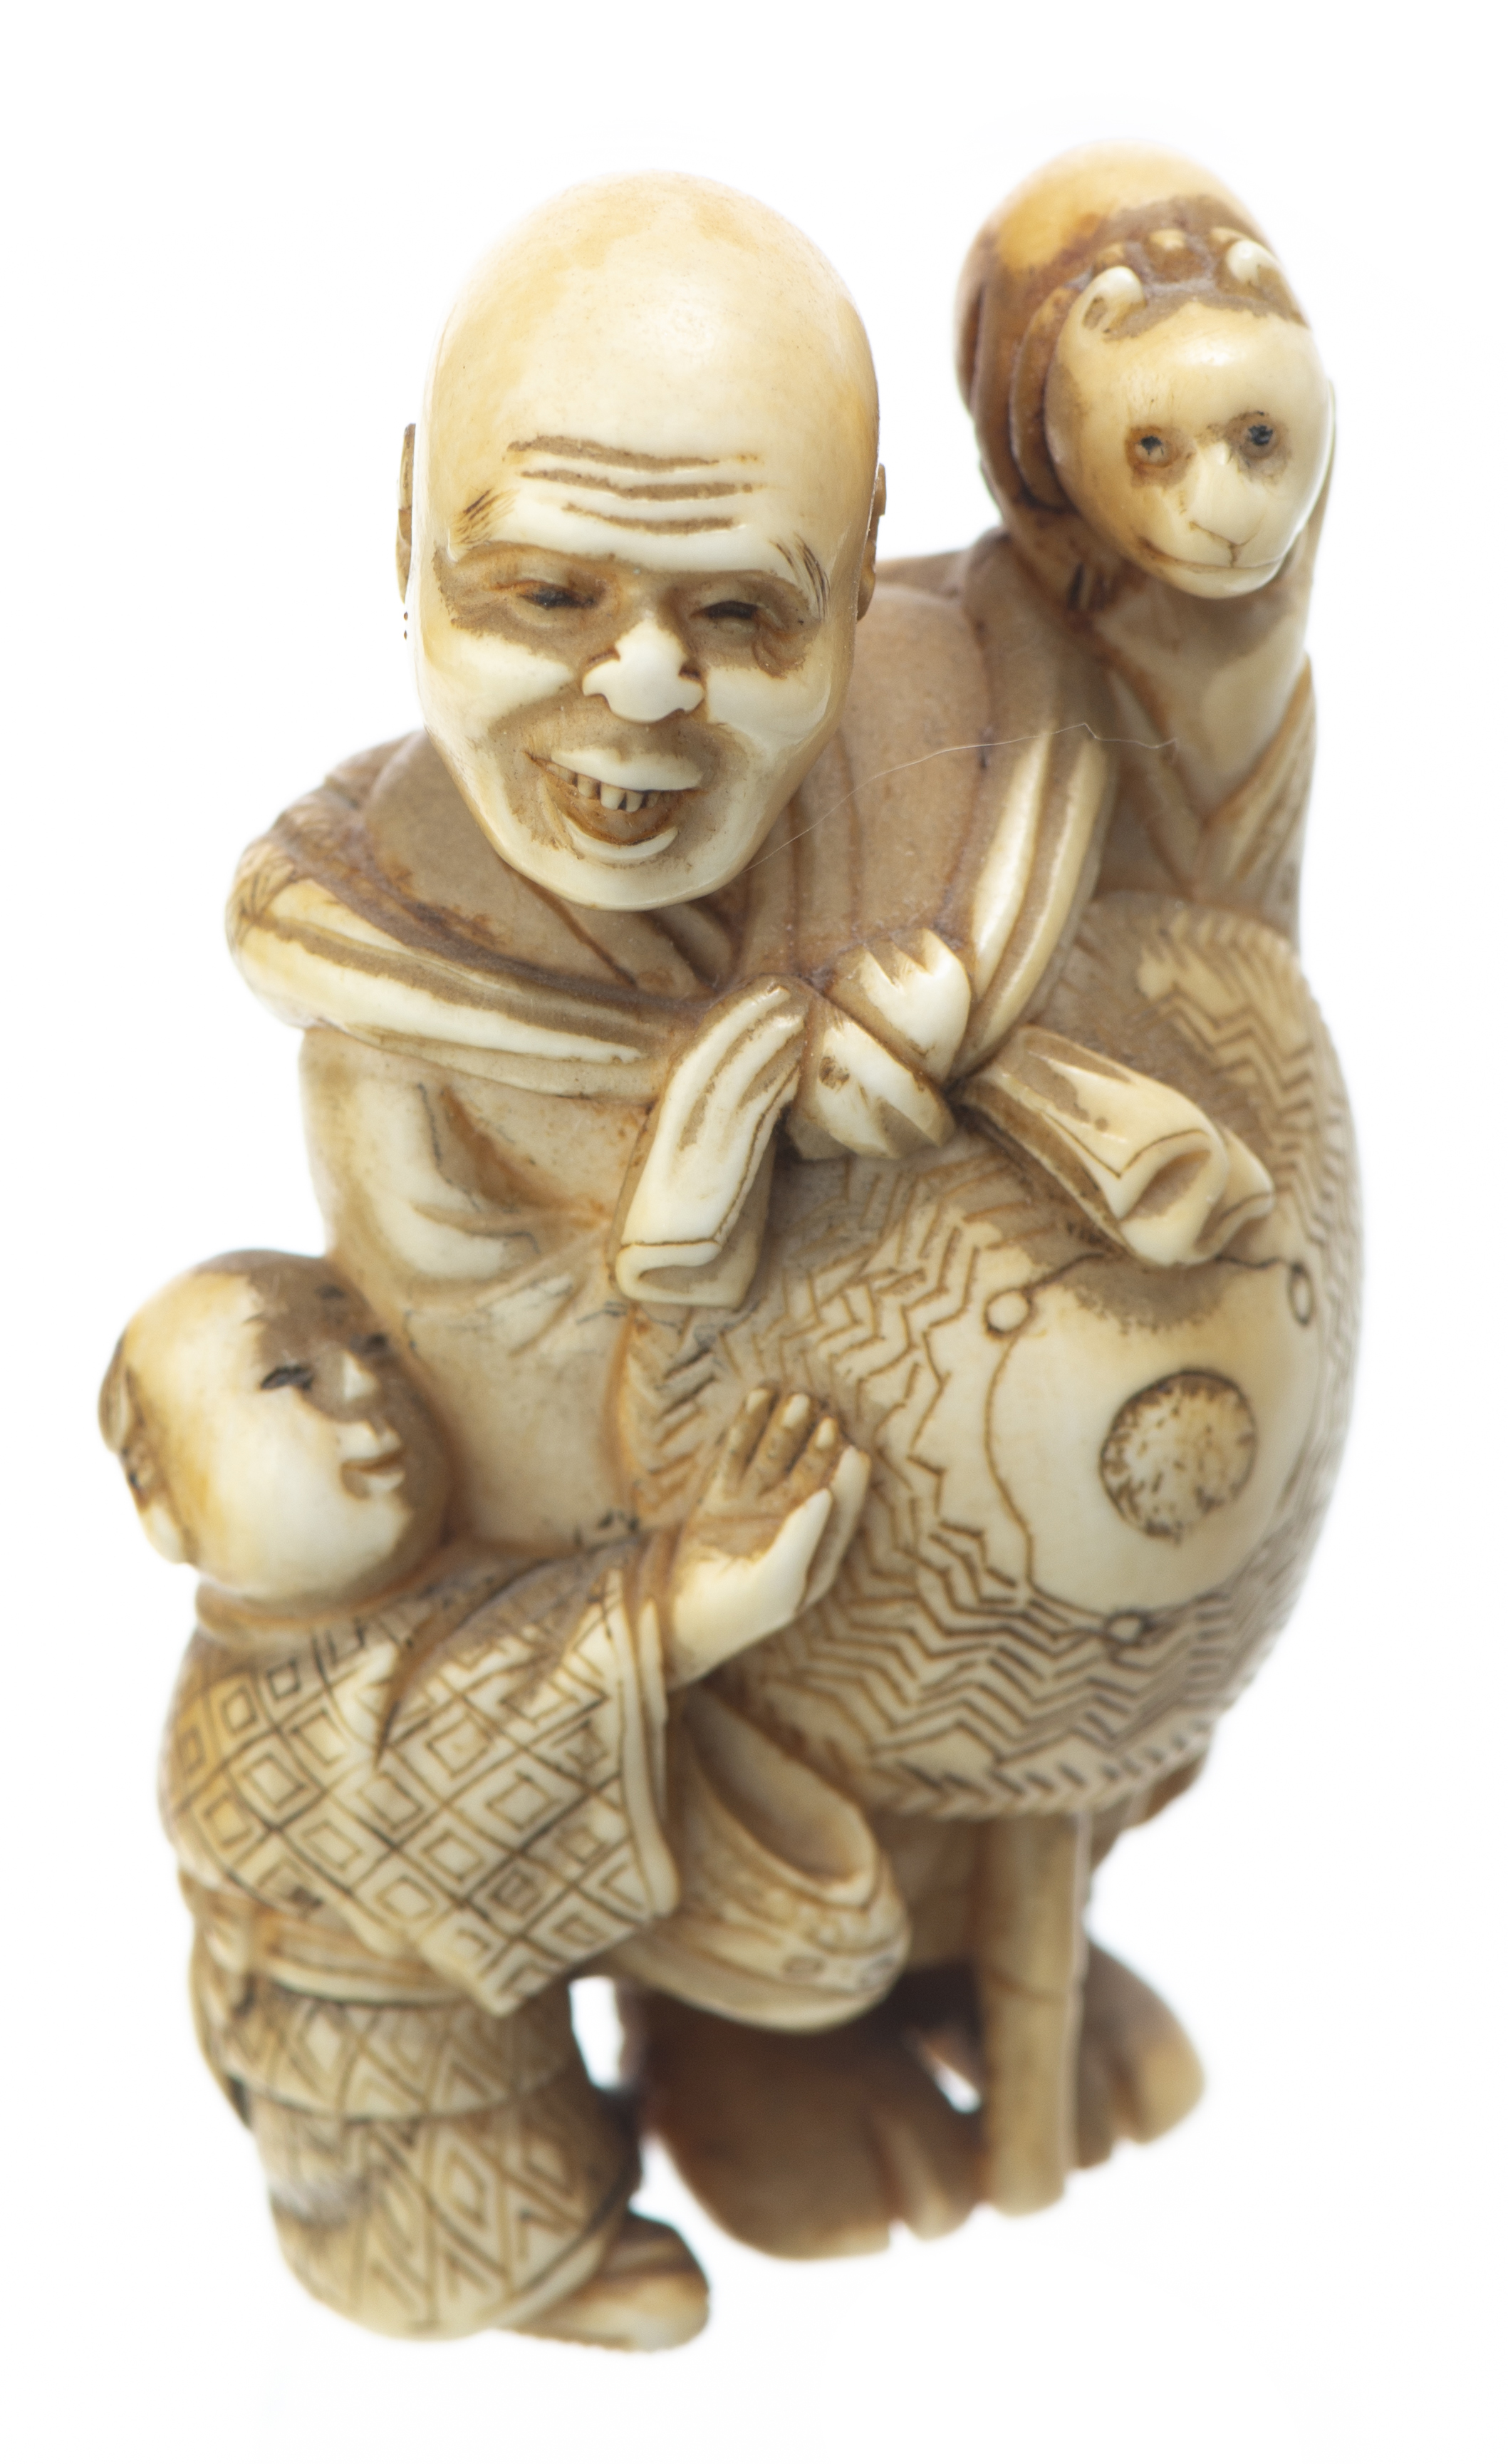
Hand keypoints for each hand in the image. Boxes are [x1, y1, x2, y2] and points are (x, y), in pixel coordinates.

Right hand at [663, 1389, 869, 1686]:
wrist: (676, 1622)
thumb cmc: (737, 1612)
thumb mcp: (778, 1584)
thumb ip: (803, 1540)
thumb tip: (826, 1494)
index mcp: (815, 1554)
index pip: (841, 1510)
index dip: (849, 1483)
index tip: (855, 1453)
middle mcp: (789, 1527)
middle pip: (810, 1477)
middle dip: (819, 1448)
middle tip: (828, 1416)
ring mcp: (754, 1510)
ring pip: (775, 1461)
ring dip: (786, 1431)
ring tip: (797, 1399)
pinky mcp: (721, 1499)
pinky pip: (737, 1456)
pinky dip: (746, 1429)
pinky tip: (758, 1399)